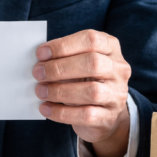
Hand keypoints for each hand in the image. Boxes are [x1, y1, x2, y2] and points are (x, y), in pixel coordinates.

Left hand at [33, 30, 131, 156]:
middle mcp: (119, 69)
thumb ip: (64, 58)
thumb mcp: (79, 63)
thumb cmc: (86, 81)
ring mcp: (117, 94)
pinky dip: (62, 112)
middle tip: (38, 73)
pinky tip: (46, 109)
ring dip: (60, 91)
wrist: (105, 113)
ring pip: (92, 91)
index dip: (64, 45)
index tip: (41, 54)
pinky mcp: (110, 116)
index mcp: (111, 48)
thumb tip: (40, 62)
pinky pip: (86, 115)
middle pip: (93, 63)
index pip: (91, 40)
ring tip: (40, 91)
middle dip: (60, 68)